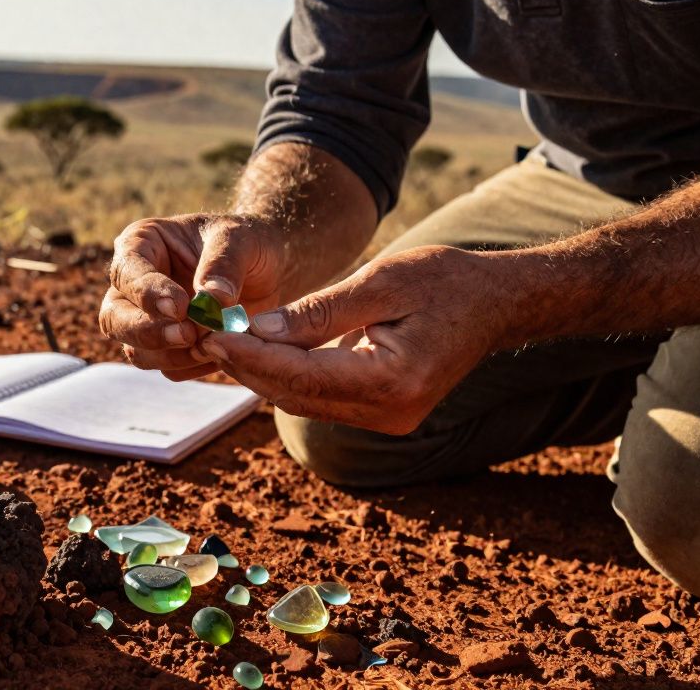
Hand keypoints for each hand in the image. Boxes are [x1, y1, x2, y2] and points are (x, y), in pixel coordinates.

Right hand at [100, 213, 284, 380]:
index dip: (148, 293)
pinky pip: (168, 368)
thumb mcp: (240, 239)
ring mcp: (146, 321)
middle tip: (189, 335)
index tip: (180, 308)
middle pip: (115, 319)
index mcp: (141, 244)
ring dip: (173, 355)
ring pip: (137, 351)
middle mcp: (133, 286)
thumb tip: (211, 300)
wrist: (268, 270)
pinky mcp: (166, 349)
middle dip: (149, 332)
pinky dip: (193, 366)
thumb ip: (224, 265)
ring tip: (214, 343)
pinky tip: (222, 353)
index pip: (127, 272)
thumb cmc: (246, 243)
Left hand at [199, 245, 508, 433]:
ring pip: (305, 402)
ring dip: (263, 374)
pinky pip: (322, 399)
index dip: (252, 358)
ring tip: (220, 342)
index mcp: (393, 380)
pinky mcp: (382, 413)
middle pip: (298, 396)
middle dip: (248, 367)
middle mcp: (389, 412)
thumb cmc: (445, 280)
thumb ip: (320, 312)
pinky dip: (289, 377)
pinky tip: (258, 353)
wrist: (496, 303)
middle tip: (202, 337)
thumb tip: (258, 331)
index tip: (211, 336)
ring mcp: (387, 419)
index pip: (303, 375)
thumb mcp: (381, 281)